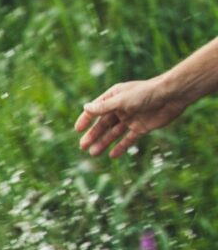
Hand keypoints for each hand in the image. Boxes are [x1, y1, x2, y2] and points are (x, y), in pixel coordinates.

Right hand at [76, 76, 195, 157]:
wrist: (172, 96)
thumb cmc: (146, 93)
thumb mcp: (121, 100)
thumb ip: (103, 107)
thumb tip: (85, 108)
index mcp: (114, 97)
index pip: (96, 109)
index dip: (86, 119)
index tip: (78, 130)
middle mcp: (121, 108)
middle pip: (104, 124)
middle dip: (93, 135)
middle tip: (82, 146)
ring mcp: (131, 119)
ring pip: (114, 133)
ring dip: (104, 142)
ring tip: (93, 153)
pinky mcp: (142, 127)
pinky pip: (129, 139)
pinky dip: (121, 147)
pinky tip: (112, 156)